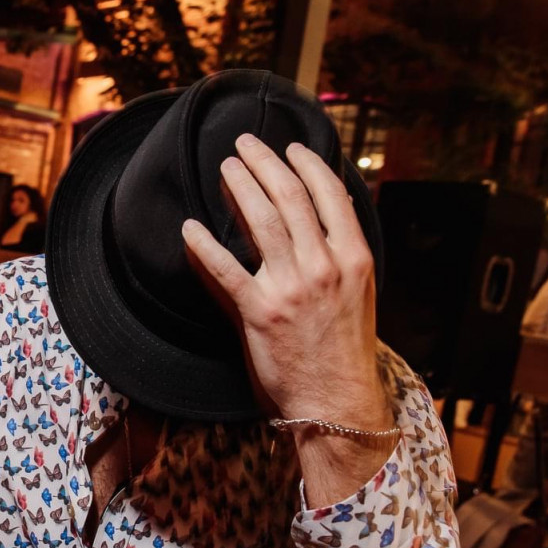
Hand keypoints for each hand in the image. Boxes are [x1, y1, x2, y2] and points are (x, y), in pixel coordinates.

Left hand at [181, 135, 391, 506]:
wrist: (335, 402)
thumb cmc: (344, 350)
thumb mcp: (357, 294)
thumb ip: (341, 252)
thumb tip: (330, 210)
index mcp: (354, 257)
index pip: (329, 194)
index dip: (306, 163)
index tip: (289, 147)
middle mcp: (324, 266)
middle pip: (290, 197)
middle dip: (264, 163)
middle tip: (243, 145)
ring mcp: (291, 287)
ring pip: (261, 221)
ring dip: (239, 186)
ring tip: (225, 169)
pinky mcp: (259, 312)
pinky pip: (224, 269)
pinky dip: (204, 245)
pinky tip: (190, 229)